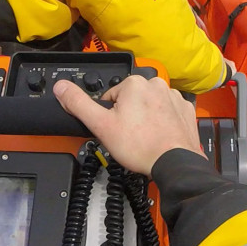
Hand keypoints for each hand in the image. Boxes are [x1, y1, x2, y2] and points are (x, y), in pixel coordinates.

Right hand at [53, 76, 204, 174]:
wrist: (174, 163)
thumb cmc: (140, 146)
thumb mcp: (101, 125)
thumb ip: (79, 104)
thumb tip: (61, 87)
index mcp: (134, 83)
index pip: (111, 97)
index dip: (110, 116)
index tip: (115, 129)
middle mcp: (156, 84)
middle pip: (131, 100)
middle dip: (128, 116)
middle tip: (129, 135)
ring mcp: (173, 96)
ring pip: (149, 105)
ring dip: (146, 118)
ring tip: (144, 137)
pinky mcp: (184, 109)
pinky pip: (168, 112)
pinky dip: (162, 122)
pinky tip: (159, 135)